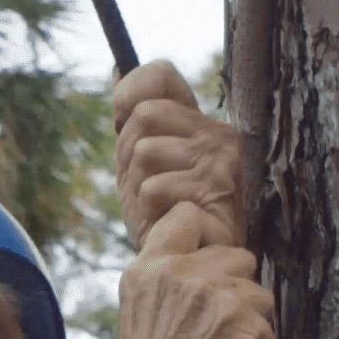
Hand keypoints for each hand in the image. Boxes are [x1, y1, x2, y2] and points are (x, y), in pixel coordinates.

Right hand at [103, 203, 273, 338]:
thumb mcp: (141, 307)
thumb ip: (169, 274)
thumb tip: (212, 255)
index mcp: (149, 267)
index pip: (188, 215)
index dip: (208, 237)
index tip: (208, 264)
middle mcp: (180, 273)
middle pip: (238, 255)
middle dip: (235, 289)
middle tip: (212, 325)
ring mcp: (213, 294)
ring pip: (259, 293)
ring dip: (249, 322)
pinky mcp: (242, 321)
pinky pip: (268, 327)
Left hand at [114, 61, 242, 247]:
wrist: (191, 268)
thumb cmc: (166, 215)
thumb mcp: (143, 164)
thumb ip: (134, 121)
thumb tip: (117, 70)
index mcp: (198, 121)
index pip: (160, 75)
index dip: (129, 99)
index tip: (125, 127)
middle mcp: (217, 132)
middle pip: (143, 116)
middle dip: (128, 157)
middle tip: (146, 187)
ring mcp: (220, 161)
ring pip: (145, 152)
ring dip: (139, 189)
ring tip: (160, 208)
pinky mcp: (216, 193)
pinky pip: (154, 189)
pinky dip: (150, 213)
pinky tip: (170, 222)